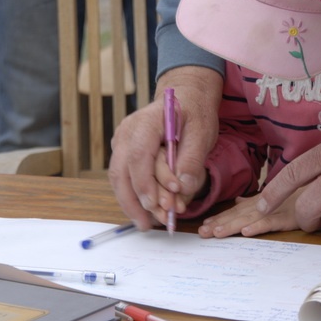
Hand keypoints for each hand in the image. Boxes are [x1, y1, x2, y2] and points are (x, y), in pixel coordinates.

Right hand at [109, 66, 222, 229]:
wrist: (185, 96)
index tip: (158, 206)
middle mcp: (127, 131)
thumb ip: (192, 159)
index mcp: (147, 121)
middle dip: (136, 201)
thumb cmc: (195, 112)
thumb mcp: (202, 132)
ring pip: (118, 178)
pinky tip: (145, 211)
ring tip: (148, 224)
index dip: (145, 184)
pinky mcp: (123, 151)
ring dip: (131, 203)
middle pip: (121, 171)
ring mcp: (122, 141)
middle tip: (153, 224)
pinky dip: (132, 195)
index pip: (138, 155)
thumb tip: (182, 189)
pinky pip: (123, 176)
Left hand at [197, 188, 305, 238]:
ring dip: (232, 226)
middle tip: (202, 232)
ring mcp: (274, 211)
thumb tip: (238, 199)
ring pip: (249, 219)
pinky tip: (246, 231)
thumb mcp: (273, 197)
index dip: (220, 217)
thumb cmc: (297, 196)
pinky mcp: (287, 218)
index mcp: (258, 202)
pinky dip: (258, 226)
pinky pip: (271, 222)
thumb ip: (255, 200)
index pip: (235, 211)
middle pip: (238, 215)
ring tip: (217, 233)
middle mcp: (263, 205)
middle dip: (219, 224)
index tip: (204, 224)